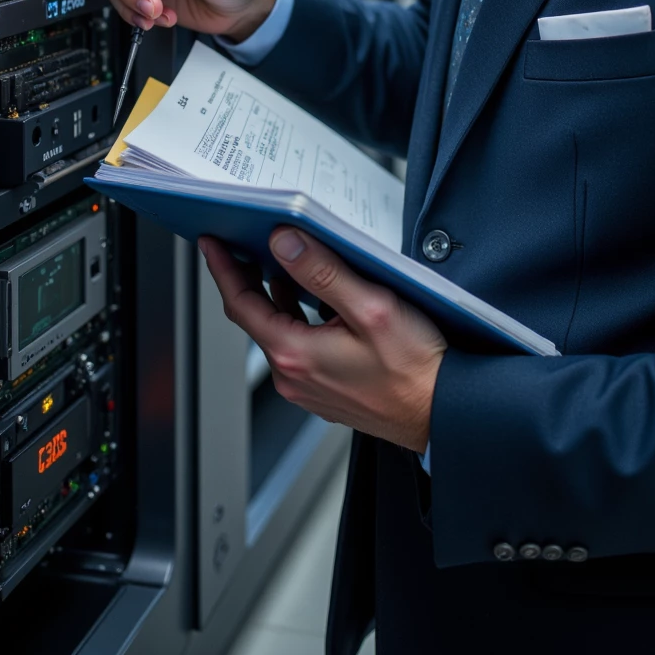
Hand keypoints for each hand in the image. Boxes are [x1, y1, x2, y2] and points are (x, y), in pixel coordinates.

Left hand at [199, 229, 446, 452]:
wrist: (443, 414)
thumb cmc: (415, 369)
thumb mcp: (371, 307)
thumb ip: (323, 272)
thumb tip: (284, 243)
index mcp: (296, 354)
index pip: (241, 303)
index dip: (223, 268)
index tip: (211, 241)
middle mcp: (294, 376)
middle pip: (255, 316)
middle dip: (246, 277)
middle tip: (240, 241)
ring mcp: (308, 387)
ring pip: (278, 330)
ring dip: (274, 295)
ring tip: (277, 261)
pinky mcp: (325, 390)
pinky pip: (297, 345)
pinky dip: (295, 316)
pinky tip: (312, 299)